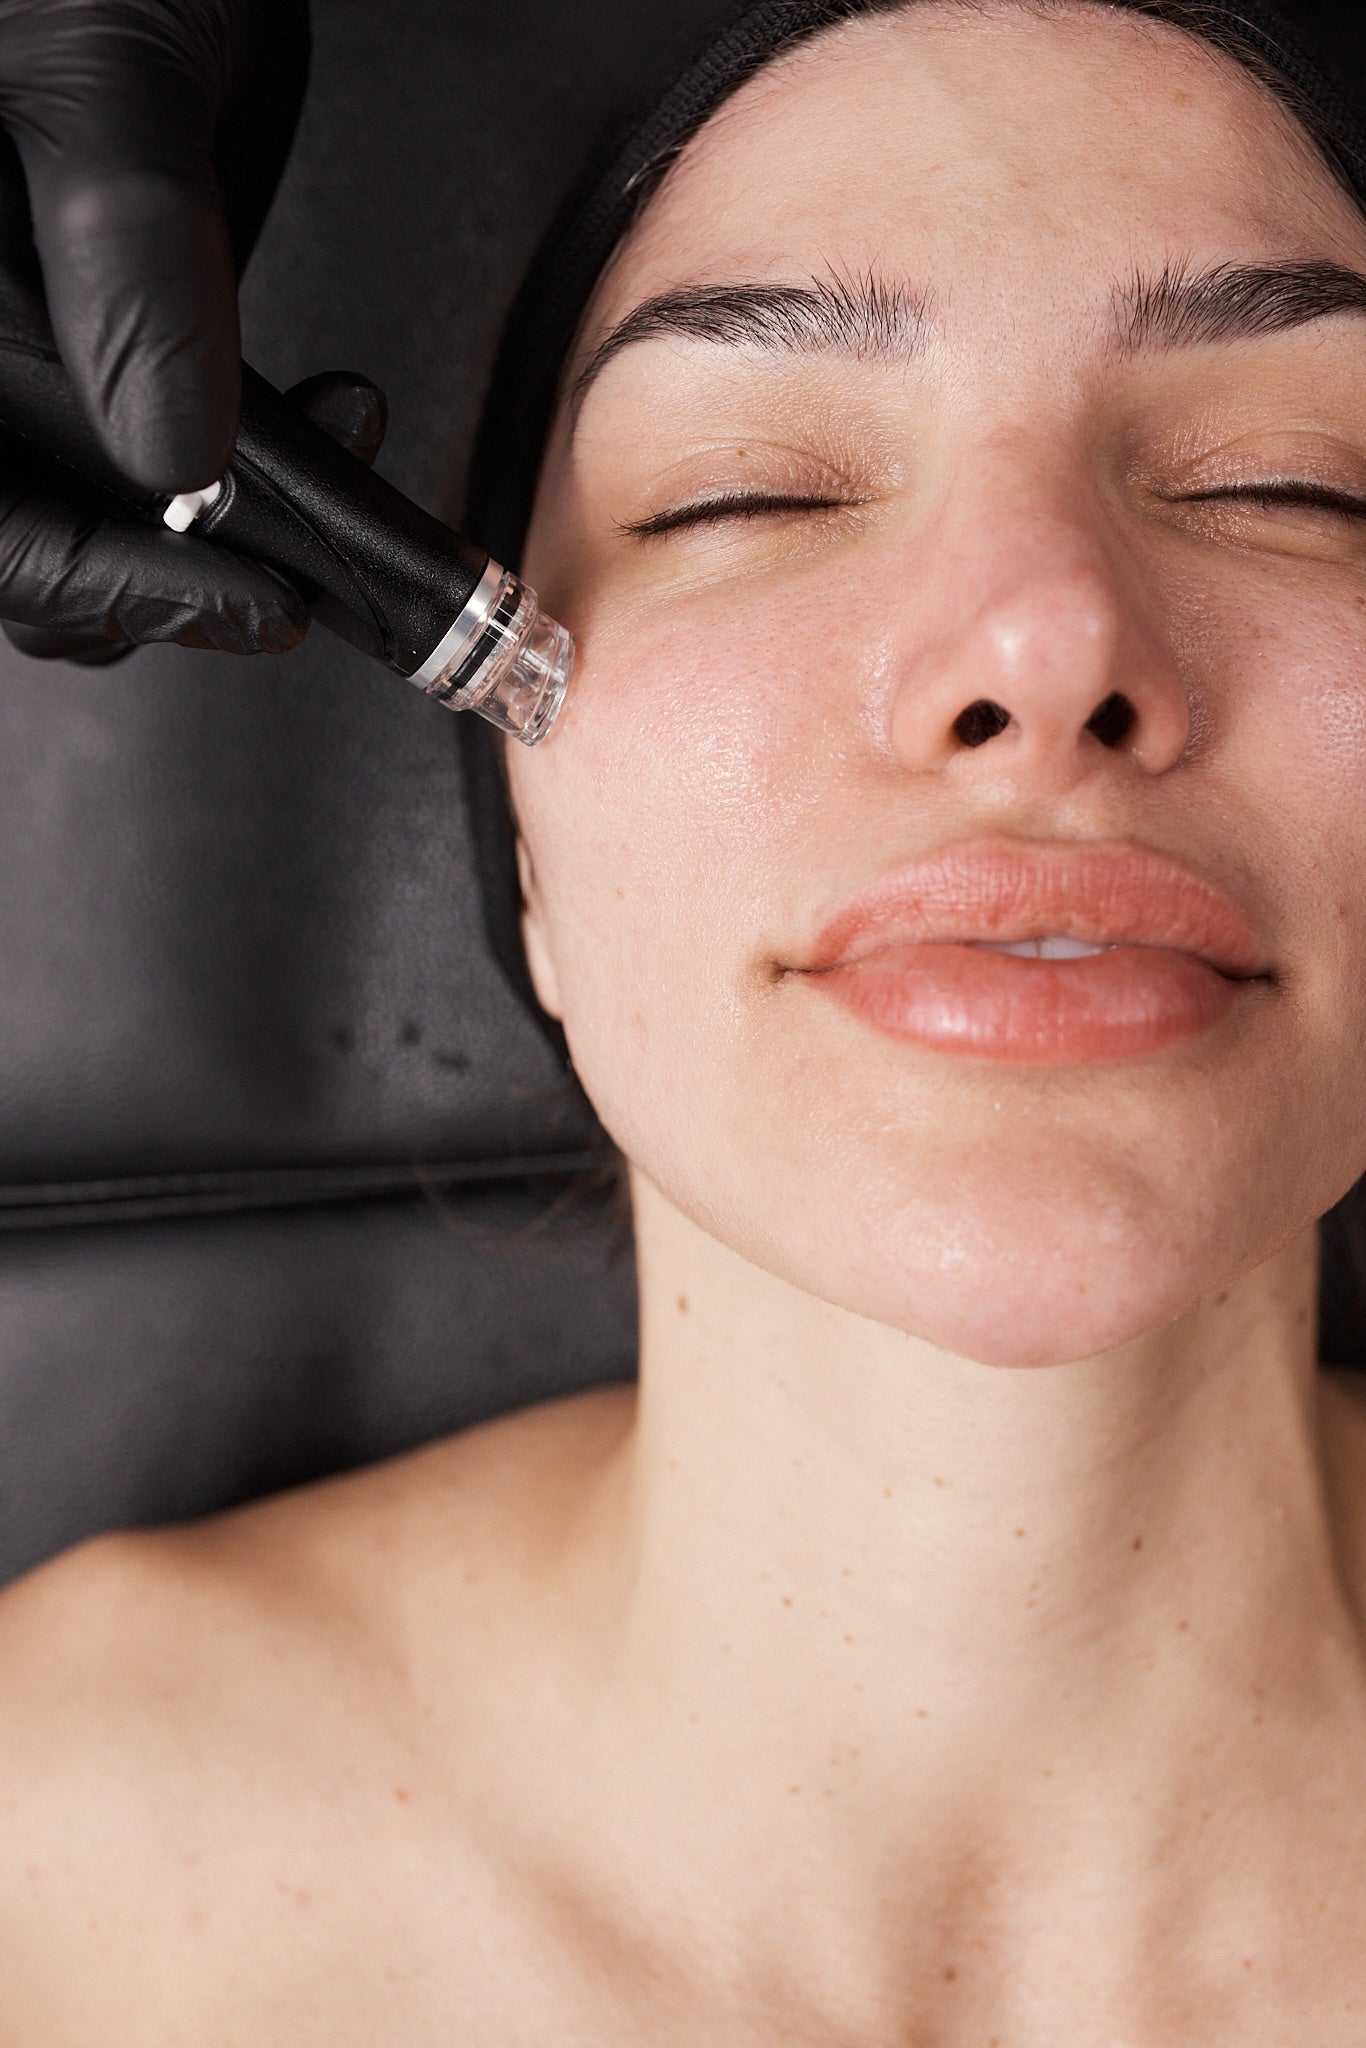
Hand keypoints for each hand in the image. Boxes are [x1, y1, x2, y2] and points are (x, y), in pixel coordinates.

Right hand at [0, 0, 337, 663]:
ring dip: (232, 530)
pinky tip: (333, 417)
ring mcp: (35, 341)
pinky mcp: (108, 328)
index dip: (112, 587)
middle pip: (37, 539)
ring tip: (339, 462)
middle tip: (305, 572)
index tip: (259, 601)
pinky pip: (160, 447)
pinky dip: (255, 468)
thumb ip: (129, 253)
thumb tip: (174, 460)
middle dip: (179, 574)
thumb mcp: (103, 70)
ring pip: (102, 512)